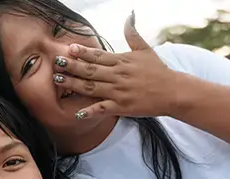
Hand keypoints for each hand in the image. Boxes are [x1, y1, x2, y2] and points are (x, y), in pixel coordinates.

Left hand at [53, 11, 185, 119]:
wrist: (173, 92)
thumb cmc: (158, 71)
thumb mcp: (145, 49)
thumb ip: (133, 33)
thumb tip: (129, 15)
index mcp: (121, 61)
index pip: (98, 56)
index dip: (82, 52)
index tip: (69, 48)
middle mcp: (118, 75)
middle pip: (90, 70)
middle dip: (72, 66)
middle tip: (56, 63)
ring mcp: (119, 92)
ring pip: (91, 87)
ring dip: (73, 84)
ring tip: (58, 81)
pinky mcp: (122, 107)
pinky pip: (103, 109)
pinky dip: (90, 111)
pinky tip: (78, 112)